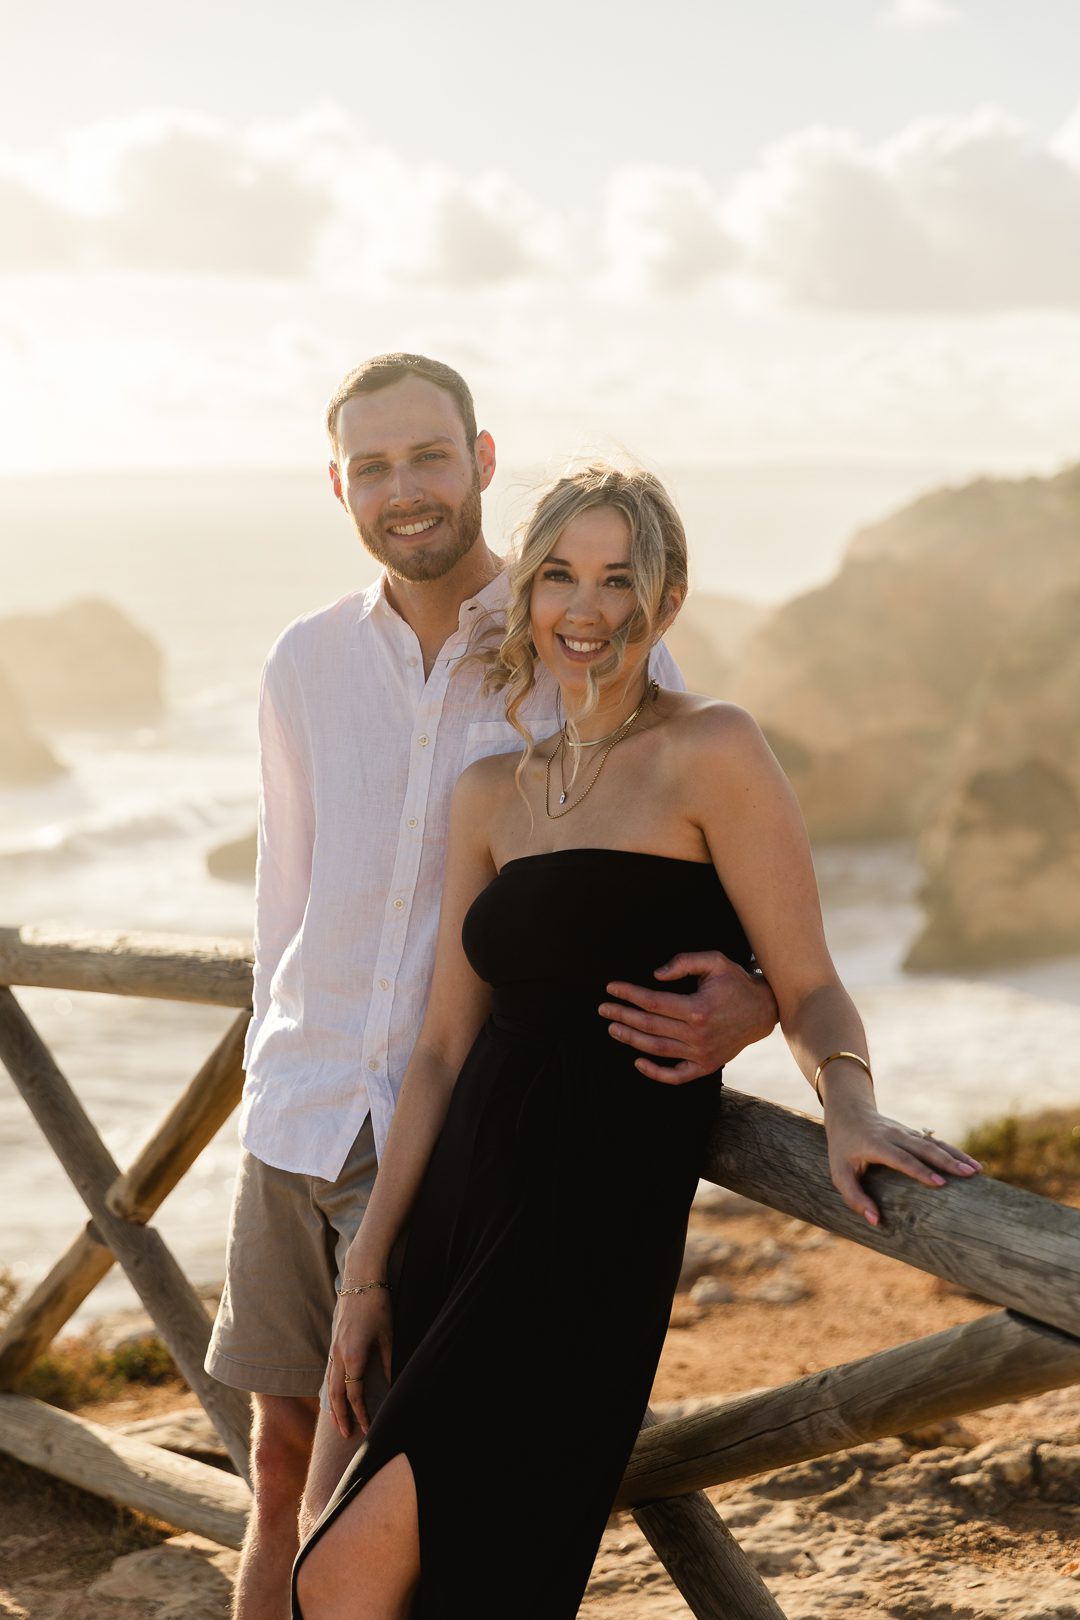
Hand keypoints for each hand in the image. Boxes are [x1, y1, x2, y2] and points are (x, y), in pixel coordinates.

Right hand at [326, 1289, 392, 1439]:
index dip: (361, 1414)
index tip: (368, 1428)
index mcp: (353, 1356)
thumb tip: (392, 1386)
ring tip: (336, 1421)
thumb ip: (388, 1363)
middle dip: (340, 1416)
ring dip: (332, 1404)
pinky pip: (328, 1371)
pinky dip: (330, 1387)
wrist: (360, 1278)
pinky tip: (334, 1393)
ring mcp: (332, 1348)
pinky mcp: (332, 1341)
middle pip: (336, 1394)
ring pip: (329, 1383)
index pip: (354, 1395)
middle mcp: (338, 1355)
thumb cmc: (378, 1305)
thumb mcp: (388, 1335)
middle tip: (345, 1435)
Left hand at [599, 952, 778, 1084]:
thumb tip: (655, 976)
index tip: (611, 988)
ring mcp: (701, 1054)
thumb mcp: (714, 961)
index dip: (629, 994)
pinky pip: (676, 1076)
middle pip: (649, 1026)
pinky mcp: (705, 1066)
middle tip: (603, 1008)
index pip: (652, 1002)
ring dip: (630, 1040)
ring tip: (612, 1028)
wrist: (763, 1010)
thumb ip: (684, 962)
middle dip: (622, 1015)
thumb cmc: (735, 982)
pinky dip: (655, 1072)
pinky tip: (638, 1061)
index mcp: (697, 1009)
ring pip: (657, 1049)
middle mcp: (697, 1035)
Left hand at [824, 1096, 982, 1226]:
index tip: (940, 1183)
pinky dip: (954, 1152)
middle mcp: (894, 1135)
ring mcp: (905, 1132)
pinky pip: (936, 1143)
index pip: (901, 1158)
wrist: (848, 1112)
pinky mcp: (913, 1134)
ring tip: (977, 1170)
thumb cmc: (843, 1148)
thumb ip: (854, 1197)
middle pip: (924, 1147)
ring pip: (934, 1143)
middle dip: (947, 1161)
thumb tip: (876, 1221)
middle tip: (969, 1175)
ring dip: (956, 1156)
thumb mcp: (839, 1173)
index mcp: (875, 1144)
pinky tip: (971, 1163)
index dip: (920, 1170)